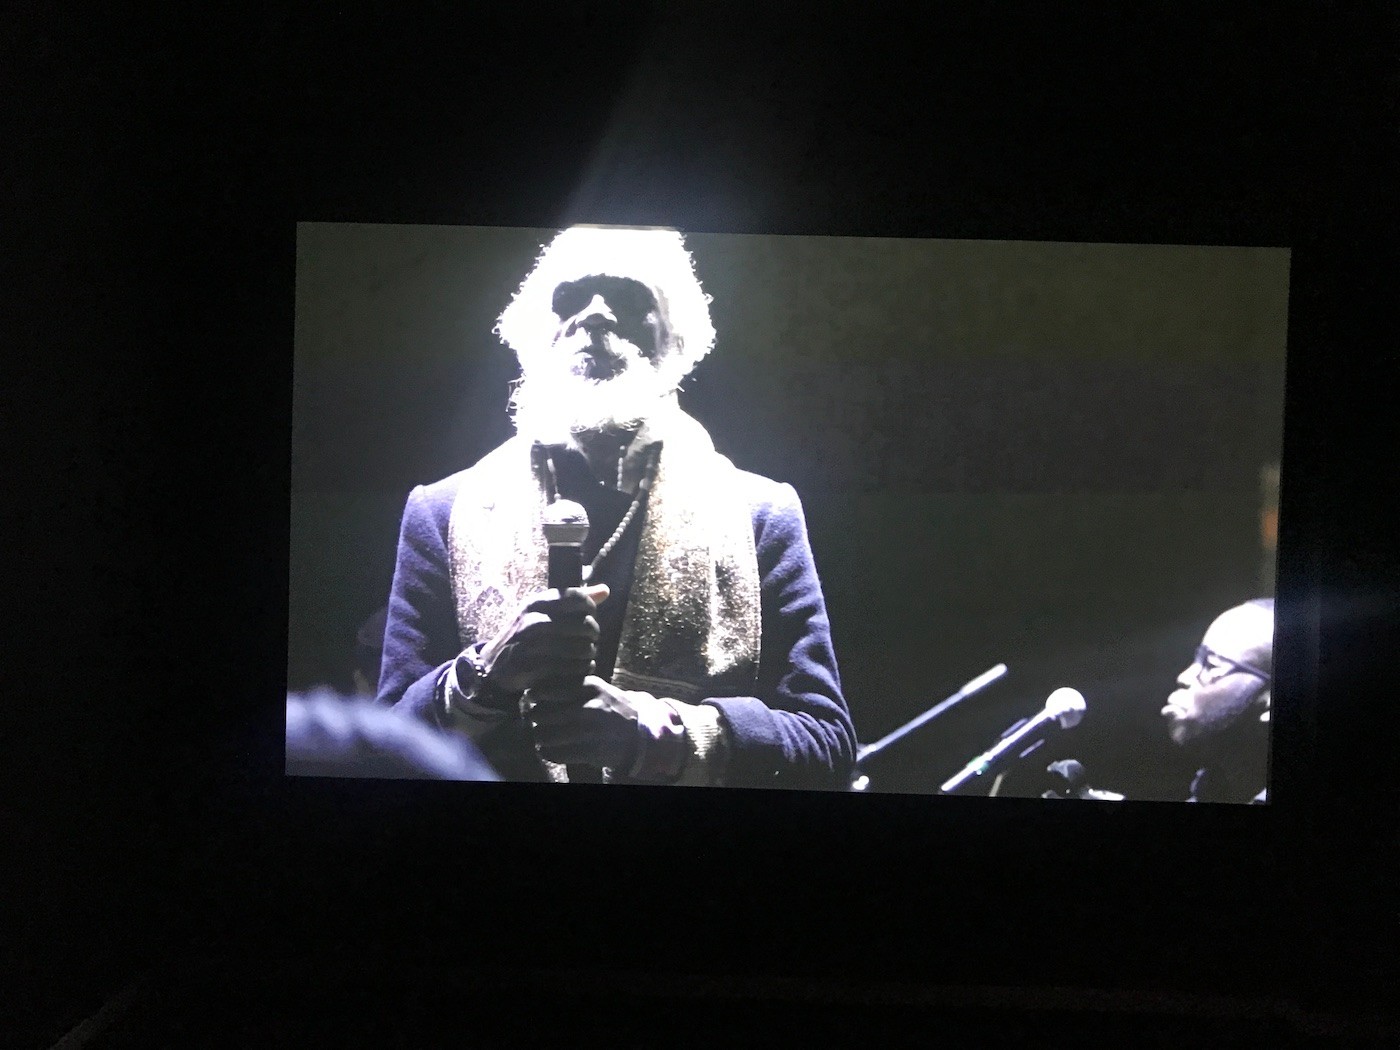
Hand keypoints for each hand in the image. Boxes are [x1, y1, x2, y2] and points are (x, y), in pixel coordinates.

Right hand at [479, 584, 608, 694]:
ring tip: (588, 655)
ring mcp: (530, 645)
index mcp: (536, 603)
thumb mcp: (543, 613)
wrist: (494, 666)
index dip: (591, 607)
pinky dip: (580, 669)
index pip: (577, 598)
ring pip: (579, 648)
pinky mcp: (532, 667)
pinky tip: (582, 668)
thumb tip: (605, 590)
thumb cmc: (526, 635)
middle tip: (591, 640)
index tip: (590, 616)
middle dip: (593, 634)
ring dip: (589, 654)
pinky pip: (569, 668)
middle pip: (583, 625)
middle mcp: (532, 620)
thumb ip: (574, 602)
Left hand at [528, 675, 669, 771]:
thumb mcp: (599, 689)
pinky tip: (548, 749)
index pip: (552, 688)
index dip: (537, 693)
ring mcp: (589, 731)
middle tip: (535, 717)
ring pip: (548, 735)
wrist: (640, 734)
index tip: (532, 696)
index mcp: (591, 687)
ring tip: (540, 735)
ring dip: (540, 736)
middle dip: (536, 716)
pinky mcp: (590, 752)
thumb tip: (539, 688)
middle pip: (545, 713)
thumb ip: (574, 685)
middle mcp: (589, 707)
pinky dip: (548, 752)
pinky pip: (557, 753)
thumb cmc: (612, 708)